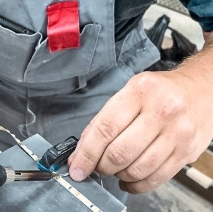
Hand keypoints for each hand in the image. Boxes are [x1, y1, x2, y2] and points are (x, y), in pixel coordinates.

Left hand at [68, 66, 212, 192]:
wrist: (199, 91)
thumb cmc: (159, 91)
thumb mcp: (129, 92)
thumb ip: (104, 120)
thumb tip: (82, 150)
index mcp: (139, 92)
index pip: (106, 128)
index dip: (87, 152)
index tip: (77, 167)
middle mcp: (161, 111)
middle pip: (120, 152)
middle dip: (101, 166)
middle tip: (96, 166)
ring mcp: (177, 133)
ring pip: (137, 169)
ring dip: (118, 175)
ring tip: (114, 168)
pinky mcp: (186, 152)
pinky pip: (156, 179)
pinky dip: (136, 185)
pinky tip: (128, 179)